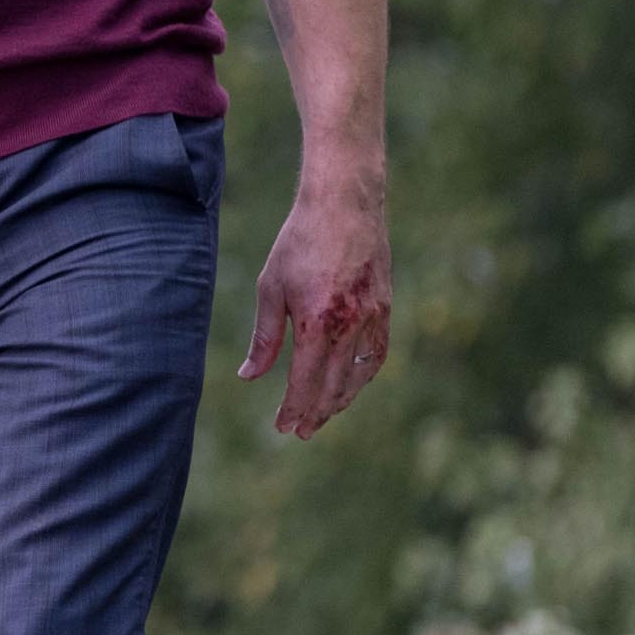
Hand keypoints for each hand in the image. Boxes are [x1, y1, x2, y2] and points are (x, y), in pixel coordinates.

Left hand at [237, 161, 390, 437]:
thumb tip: (249, 377)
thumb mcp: (271, 287)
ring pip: (359, 375)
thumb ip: (264, 338)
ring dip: (341, 399)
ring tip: (322, 414)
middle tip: (300, 431)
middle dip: (316, 412)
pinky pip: (378, 353)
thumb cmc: (300, 242)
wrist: (344, 204)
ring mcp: (374, 318)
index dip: (294, 408)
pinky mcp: (386, 308)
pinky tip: (350, 384)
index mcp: (318, 322)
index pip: (306, 382)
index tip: (283, 427)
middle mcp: (350, 325)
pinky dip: (363, 375)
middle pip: (334, 386)